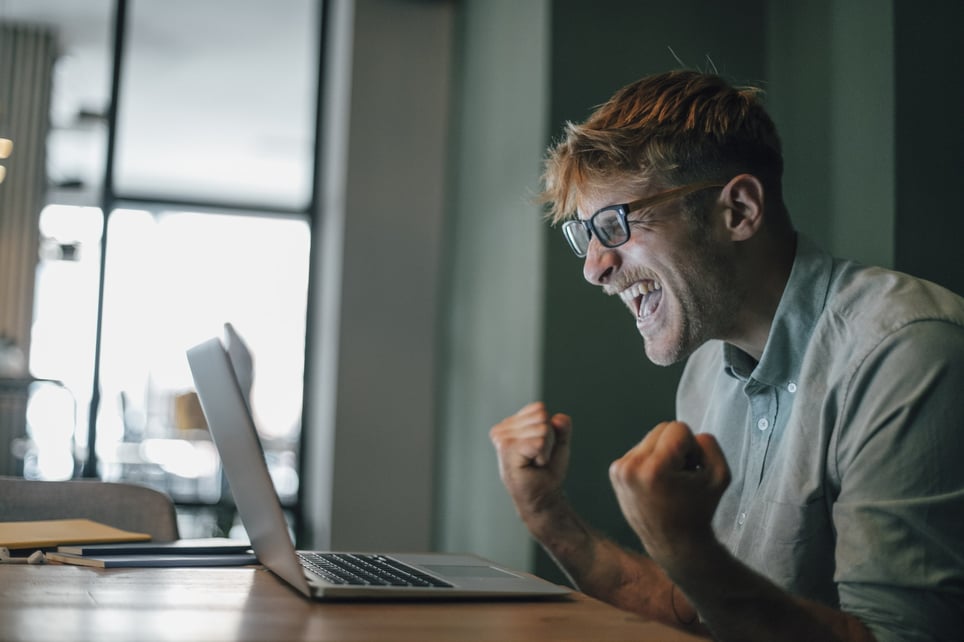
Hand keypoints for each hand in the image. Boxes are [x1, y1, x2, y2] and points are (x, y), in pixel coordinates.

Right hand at [489, 402, 571, 522]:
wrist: (543, 497)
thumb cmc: (546, 471)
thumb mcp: (558, 443)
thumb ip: (562, 427)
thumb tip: (559, 418)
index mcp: (509, 425)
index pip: (539, 409)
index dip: (548, 429)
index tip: (539, 448)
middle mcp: (501, 430)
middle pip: (541, 417)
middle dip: (548, 439)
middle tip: (538, 457)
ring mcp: (502, 439)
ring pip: (542, 429)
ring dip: (545, 449)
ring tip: (535, 462)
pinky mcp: (507, 450)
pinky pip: (538, 442)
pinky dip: (543, 455)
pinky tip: (533, 465)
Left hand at [609, 421, 729, 575]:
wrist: (674, 544)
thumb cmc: (698, 512)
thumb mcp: (720, 474)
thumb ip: (709, 444)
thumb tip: (691, 435)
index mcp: (654, 469)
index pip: (678, 428)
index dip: (692, 447)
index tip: (692, 471)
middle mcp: (631, 468)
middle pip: (661, 428)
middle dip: (677, 447)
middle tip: (683, 475)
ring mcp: (620, 470)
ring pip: (650, 438)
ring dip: (664, 453)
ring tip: (670, 481)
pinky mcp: (615, 472)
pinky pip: (640, 449)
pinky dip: (652, 461)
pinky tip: (658, 483)